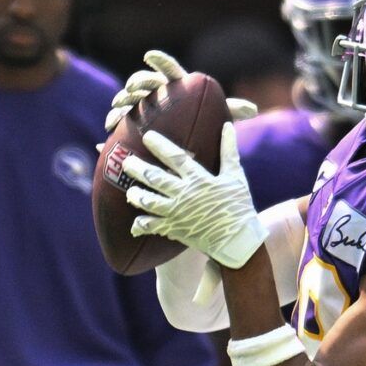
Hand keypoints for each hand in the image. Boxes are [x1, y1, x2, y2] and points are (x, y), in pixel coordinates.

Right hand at [104, 50, 258, 132]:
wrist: (186, 136)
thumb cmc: (203, 121)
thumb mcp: (218, 115)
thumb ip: (231, 110)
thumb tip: (255, 110)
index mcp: (175, 85)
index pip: (168, 68)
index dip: (159, 60)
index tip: (149, 56)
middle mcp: (157, 91)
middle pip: (144, 81)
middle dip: (138, 82)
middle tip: (135, 88)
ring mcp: (143, 104)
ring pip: (128, 97)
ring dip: (122, 99)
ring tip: (120, 106)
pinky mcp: (134, 119)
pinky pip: (121, 116)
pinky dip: (115, 119)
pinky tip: (109, 126)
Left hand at [122, 123, 264, 269]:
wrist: (238, 239)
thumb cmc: (239, 206)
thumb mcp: (235, 175)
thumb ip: (228, 150)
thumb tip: (228, 125)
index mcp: (198, 179)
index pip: (175, 158)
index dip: (160, 146)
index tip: (147, 137)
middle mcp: (184, 194)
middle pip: (155, 178)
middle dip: (138, 168)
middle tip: (126, 162)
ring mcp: (177, 213)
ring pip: (149, 201)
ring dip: (137, 195)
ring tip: (129, 191)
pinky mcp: (175, 229)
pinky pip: (153, 226)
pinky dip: (142, 225)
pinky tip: (134, 224)